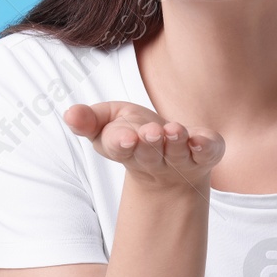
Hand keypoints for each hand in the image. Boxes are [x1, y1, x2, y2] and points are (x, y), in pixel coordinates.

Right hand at [63, 100, 224, 192]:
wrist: (169, 162)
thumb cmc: (132, 132)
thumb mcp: (106, 122)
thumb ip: (88, 120)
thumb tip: (69, 114)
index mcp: (125, 149)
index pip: (120, 147)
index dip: (123, 143)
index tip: (126, 138)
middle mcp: (153, 159)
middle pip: (149, 154)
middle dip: (150, 143)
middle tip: (152, 133)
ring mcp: (180, 159)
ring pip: (177, 154)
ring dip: (176, 143)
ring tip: (175, 130)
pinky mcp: (205, 154)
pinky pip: (207, 153)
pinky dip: (205, 147)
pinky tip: (201, 140)